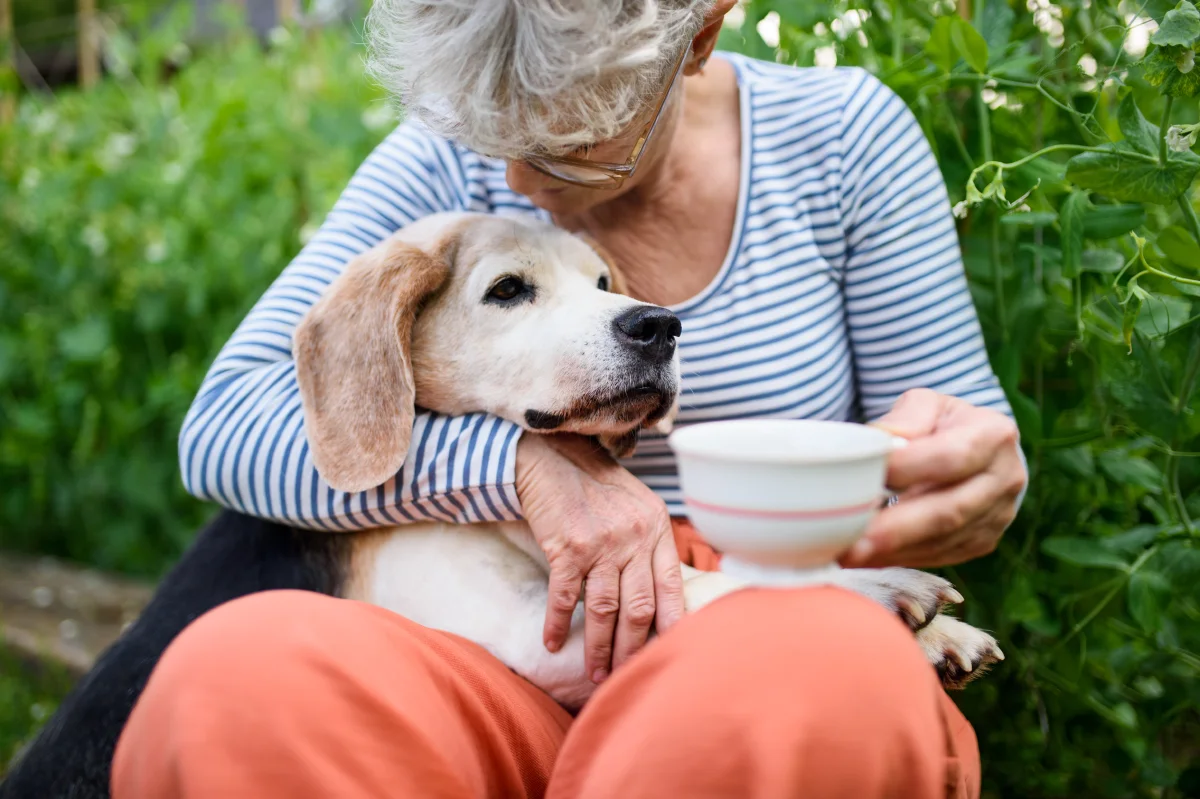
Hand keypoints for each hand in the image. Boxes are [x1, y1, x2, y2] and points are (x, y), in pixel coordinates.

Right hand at [516, 433, 683, 682]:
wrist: (553, 457)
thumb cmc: (597, 486)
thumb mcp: (639, 506)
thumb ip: (652, 544)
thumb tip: (664, 593)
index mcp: (657, 529)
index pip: (671, 587)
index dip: (672, 625)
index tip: (669, 654)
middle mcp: (634, 538)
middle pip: (639, 608)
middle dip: (632, 649)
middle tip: (626, 676)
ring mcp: (601, 544)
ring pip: (604, 610)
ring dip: (599, 648)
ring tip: (595, 673)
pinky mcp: (567, 548)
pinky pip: (564, 597)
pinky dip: (558, 624)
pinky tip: (554, 643)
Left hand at [839, 389, 1026, 568]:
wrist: (980, 451)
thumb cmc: (943, 424)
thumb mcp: (926, 405)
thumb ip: (904, 419)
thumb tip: (881, 442)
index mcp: (993, 435)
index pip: (950, 457)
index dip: (908, 469)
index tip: (867, 475)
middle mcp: (1004, 479)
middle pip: (948, 511)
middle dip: (896, 530)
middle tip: (851, 542)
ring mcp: (997, 516)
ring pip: (942, 541)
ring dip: (892, 551)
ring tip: (848, 553)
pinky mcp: (982, 542)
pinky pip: (939, 556)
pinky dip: (899, 558)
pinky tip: (867, 558)